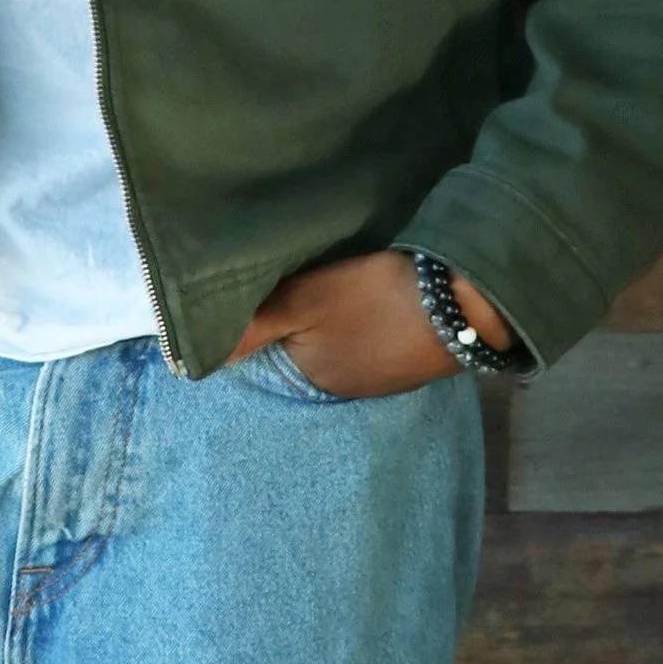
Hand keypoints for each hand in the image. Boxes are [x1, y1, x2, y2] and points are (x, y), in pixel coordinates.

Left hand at [227, 248, 511, 399]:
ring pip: (344, 341)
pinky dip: (372, 319)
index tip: (278, 286)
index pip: (274, 345)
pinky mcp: (414, 357)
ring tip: (345, 282)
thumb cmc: (377, 299)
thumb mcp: (307, 301)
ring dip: (341, 319)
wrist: (468, 303)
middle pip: (310, 345)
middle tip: (311, 275)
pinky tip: (378, 297)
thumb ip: (256, 324)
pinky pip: (377, 337)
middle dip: (307, 319)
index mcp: (313, 377)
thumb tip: (194, 361)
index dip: (271, 314)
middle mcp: (344, 387)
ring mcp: (384, 375)